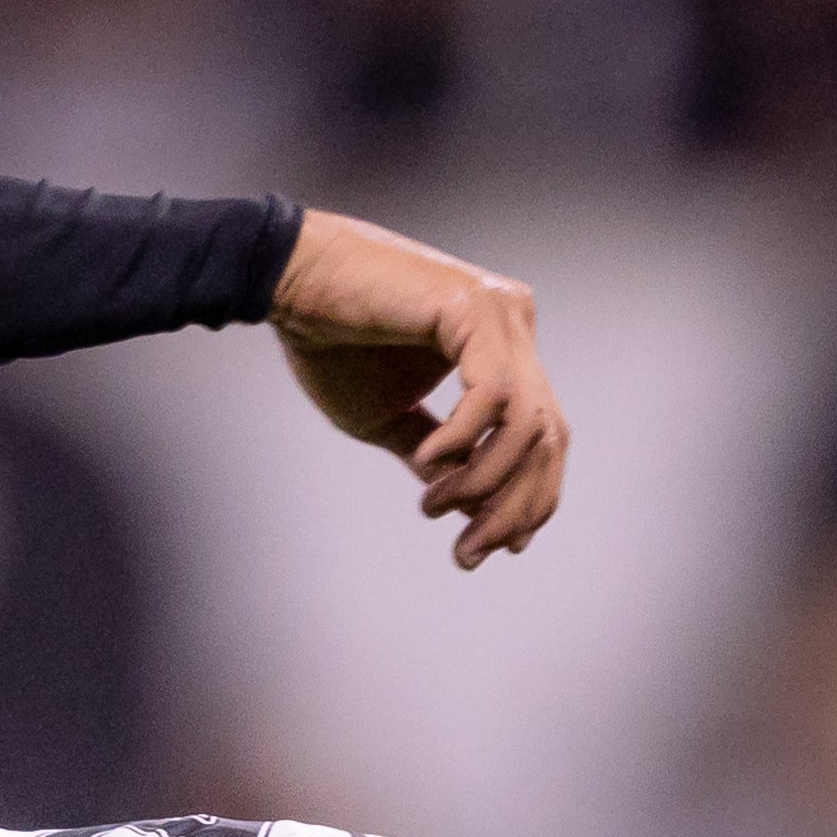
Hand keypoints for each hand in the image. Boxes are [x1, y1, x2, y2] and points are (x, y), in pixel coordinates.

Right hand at [270, 210, 568, 570]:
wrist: (289, 283)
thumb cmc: (331, 343)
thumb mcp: (389, 419)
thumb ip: (435, 456)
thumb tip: (468, 503)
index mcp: (503, 348)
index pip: (544, 436)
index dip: (530, 500)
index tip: (496, 548)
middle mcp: (513, 325)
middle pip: (548, 437)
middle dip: (513, 507)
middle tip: (468, 553)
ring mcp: (500, 313)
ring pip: (528, 423)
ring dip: (485, 482)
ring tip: (433, 506)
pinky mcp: (474, 307)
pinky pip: (492, 394)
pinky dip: (464, 440)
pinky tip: (429, 462)